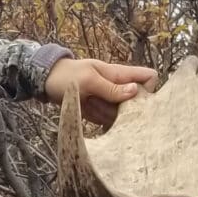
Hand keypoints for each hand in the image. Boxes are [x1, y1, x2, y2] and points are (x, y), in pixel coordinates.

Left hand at [41, 57, 158, 126]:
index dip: (148, 89)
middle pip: (137, 103)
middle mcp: (120, 88)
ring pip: (123, 115)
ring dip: (105, 113)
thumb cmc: (67, 75)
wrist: (48, 82)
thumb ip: (111, 87)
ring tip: (88, 102)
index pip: (150, 77)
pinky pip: (110, 121)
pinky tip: (86, 110)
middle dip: (122, 108)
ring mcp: (112, 101)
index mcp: (120, 74)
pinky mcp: (102, 113)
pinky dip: (98, 119)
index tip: (133, 97)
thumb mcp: (88, 80)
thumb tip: (136, 91)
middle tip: (99, 100)